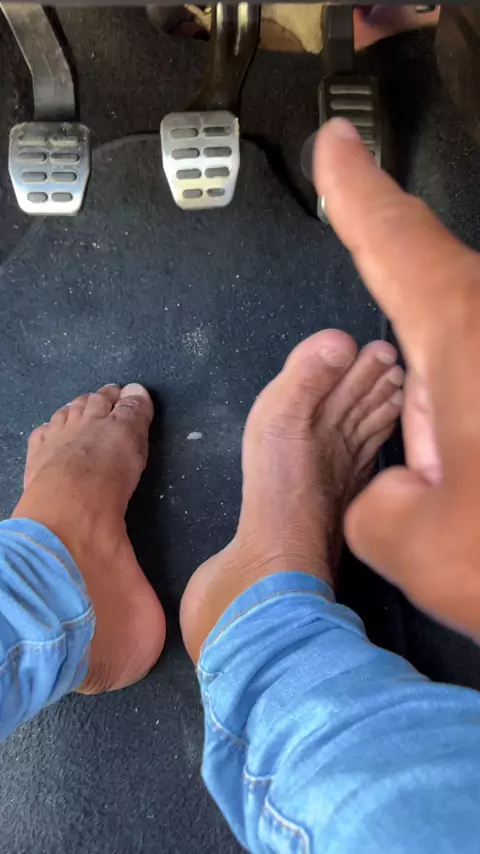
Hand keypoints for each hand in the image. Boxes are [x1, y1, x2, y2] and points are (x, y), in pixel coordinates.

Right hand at [315, 118, 479, 639]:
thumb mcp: (411, 543)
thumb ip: (373, 500)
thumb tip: (396, 488)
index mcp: (466, 334)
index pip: (393, 239)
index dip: (356, 193)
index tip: (337, 147)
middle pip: (437, 300)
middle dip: (423, 379)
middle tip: (447, 468)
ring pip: (473, 353)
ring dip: (462, 418)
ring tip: (479, 490)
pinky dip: (477, 411)